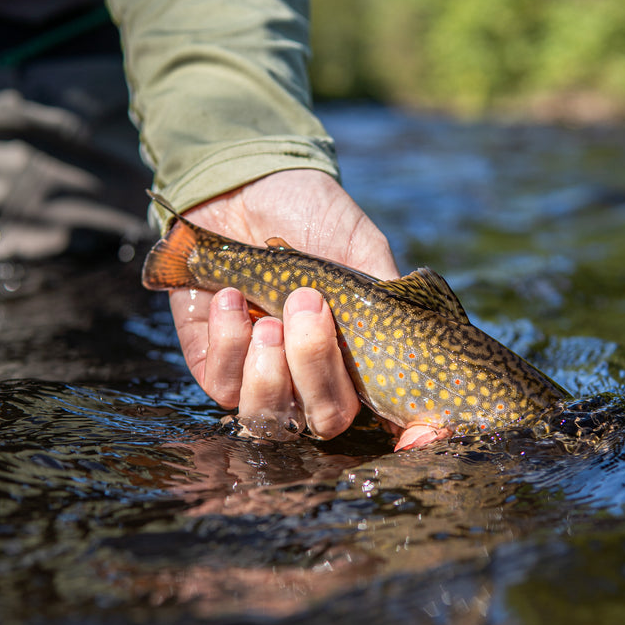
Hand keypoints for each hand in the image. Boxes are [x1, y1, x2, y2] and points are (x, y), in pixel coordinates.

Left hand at [169, 169, 436, 446]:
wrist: (247, 184)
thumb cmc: (312, 216)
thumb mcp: (361, 249)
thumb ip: (384, 301)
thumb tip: (410, 349)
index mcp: (353, 360)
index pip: (382, 416)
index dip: (404, 439)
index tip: (412, 429)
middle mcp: (308, 378)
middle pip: (322, 420)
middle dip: (314, 365)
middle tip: (307, 302)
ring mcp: (259, 375)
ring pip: (267, 416)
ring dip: (271, 367)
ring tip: (269, 313)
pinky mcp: (212, 363)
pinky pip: (221, 384)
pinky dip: (229, 341)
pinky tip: (231, 297)